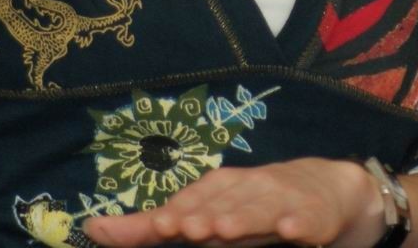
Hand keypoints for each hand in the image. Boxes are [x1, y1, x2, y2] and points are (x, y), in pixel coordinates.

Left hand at [85, 157, 382, 246]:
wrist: (327, 190)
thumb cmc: (252, 206)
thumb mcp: (204, 214)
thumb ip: (148, 227)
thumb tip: (91, 228)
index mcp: (219, 187)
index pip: (195, 199)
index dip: (178, 211)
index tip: (158, 225)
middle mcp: (249, 187)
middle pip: (225, 202)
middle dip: (205, 214)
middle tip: (185, 227)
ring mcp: (283, 200)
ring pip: (262, 208)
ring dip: (245, 217)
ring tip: (225, 228)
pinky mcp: (314, 215)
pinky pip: (307, 219)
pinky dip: (299, 222)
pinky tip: (290, 230)